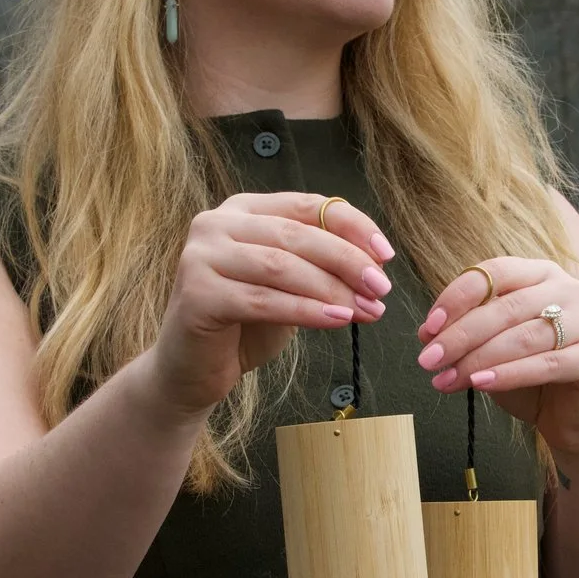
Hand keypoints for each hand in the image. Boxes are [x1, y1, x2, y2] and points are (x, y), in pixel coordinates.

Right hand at [145, 192, 395, 417]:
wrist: (191, 372)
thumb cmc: (245, 326)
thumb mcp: (290, 286)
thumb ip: (321, 266)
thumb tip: (377, 264)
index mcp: (243, 210)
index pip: (307, 205)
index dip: (353, 227)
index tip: (387, 255)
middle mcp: (216, 223)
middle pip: (296, 235)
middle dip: (348, 262)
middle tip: (382, 289)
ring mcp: (201, 256)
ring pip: (282, 266)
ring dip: (332, 289)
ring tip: (366, 311)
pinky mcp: (196, 293)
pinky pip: (263, 300)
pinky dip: (306, 311)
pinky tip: (337, 321)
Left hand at [415, 256, 578, 456]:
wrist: (574, 419)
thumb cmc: (530, 377)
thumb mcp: (491, 349)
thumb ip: (465, 333)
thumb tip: (426, 332)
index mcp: (542, 273)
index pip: (494, 272)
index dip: (457, 297)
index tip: (428, 328)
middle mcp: (570, 289)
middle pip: (506, 306)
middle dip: (461, 334)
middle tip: (429, 359)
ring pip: (523, 336)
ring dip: (477, 359)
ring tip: (446, 379)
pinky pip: (544, 364)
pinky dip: (507, 374)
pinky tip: (479, 384)